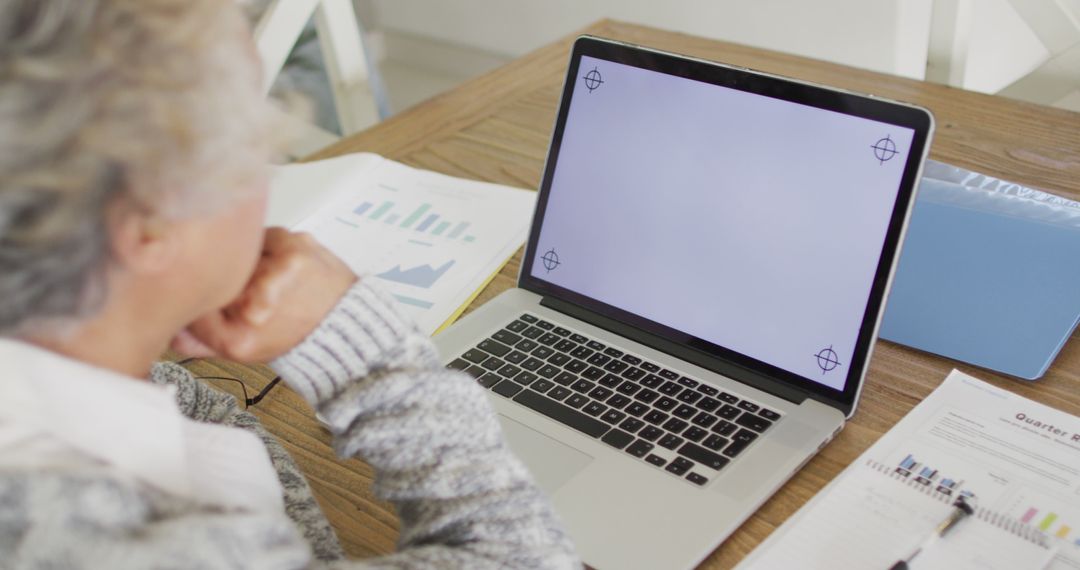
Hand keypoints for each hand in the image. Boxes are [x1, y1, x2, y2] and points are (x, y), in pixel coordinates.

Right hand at [171, 228, 356, 361]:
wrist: (344, 325)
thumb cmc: (297, 335)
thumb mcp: (246, 350)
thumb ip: (201, 342)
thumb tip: (170, 329)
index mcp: (239, 337)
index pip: (192, 305)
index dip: (194, 298)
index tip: (200, 296)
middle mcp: (256, 303)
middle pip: (213, 276)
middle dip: (221, 280)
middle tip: (243, 292)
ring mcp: (276, 271)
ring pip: (236, 254)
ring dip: (246, 262)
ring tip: (268, 281)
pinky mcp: (295, 245)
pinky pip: (263, 236)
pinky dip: (269, 247)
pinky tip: (280, 265)